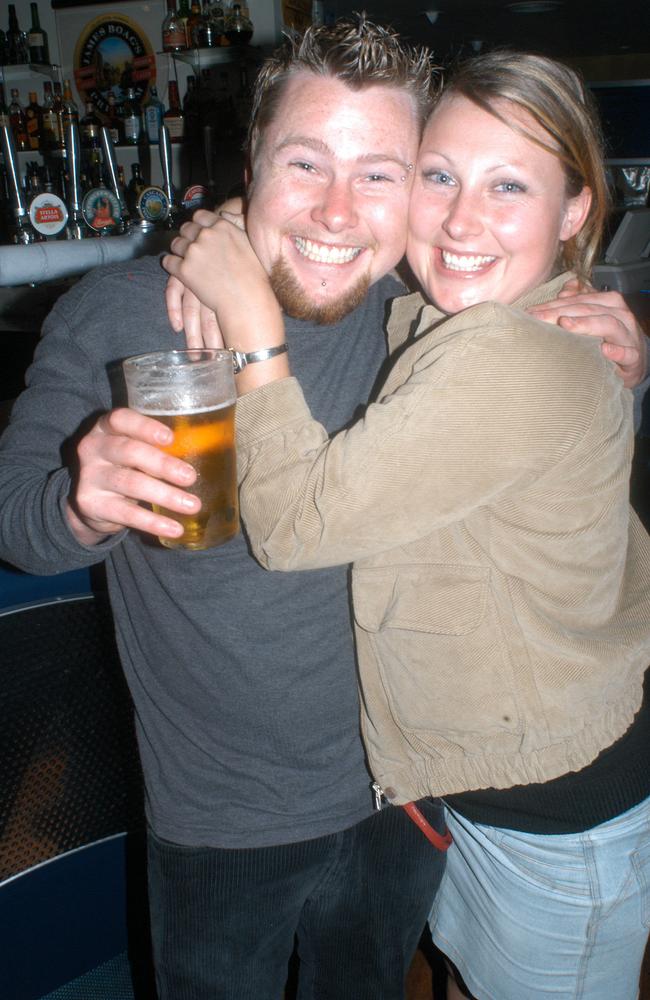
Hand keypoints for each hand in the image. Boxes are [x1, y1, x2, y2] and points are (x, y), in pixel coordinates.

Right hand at [66, 408, 198, 545]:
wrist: (91, 500)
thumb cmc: (125, 466)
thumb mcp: (134, 449)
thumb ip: (156, 446)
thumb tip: (206, 453)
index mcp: (106, 427)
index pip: (120, 419)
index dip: (145, 427)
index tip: (170, 438)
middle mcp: (93, 448)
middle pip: (129, 452)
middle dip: (163, 465)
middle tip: (190, 477)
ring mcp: (90, 477)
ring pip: (130, 483)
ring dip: (165, 495)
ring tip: (192, 505)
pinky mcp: (91, 504)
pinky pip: (126, 514)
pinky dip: (153, 523)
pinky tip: (174, 528)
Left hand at [162, 215, 283, 354]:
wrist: (246, 300)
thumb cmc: (253, 275)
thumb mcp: (249, 242)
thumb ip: (235, 224)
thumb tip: (224, 213)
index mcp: (222, 226)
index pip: (200, 216)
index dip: (198, 224)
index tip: (199, 232)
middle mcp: (206, 235)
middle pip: (186, 228)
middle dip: (188, 237)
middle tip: (193, 248)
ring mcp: (194, 252)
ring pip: (175, 244)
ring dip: (179, 251)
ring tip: (187, 260)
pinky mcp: (184, 270)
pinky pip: (168, 261)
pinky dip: (171, 265)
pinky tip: (179, 270)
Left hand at [529, 281, 647, 388]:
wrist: (634, 360)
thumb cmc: (610, 338)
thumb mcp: (594, 318)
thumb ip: (579, 302)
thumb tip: (565, 288)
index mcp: (609, 303)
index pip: (579, 300)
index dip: (554, 305)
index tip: (531, 312)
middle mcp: (620, 315)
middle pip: (589, 309)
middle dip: (561, 312)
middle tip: (538, 319)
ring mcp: (628, 336)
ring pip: (609, 325)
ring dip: (586, 324)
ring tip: (565, 325)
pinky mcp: (634, 358)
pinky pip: (628, 353)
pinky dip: (618, 351)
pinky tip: (605, 350)